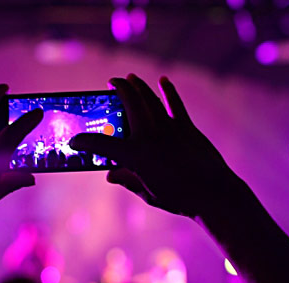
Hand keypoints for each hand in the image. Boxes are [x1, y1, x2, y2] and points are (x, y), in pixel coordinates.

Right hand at [70, 74, 244, 217]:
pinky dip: (168, 91)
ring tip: (129, 78)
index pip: (102, 145)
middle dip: (118, 89)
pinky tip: (163, 80)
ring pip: (150, 100)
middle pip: (130, 104)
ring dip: (138, 86)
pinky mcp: (187, 128)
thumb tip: (110, 175)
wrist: (213, 194)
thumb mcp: (148, 193)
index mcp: (136, 156)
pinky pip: (175, 105)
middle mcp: (150, 137)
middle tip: (111, 83)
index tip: (75, 142)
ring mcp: (169, 129)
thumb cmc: (179, 198)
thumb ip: (128, 180)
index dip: (84, 142)